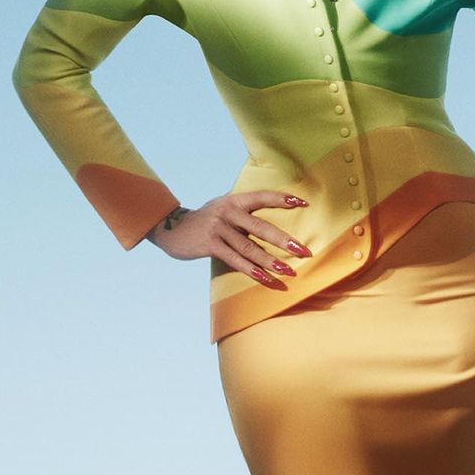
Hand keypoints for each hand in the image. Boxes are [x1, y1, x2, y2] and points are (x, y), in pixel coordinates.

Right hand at [147, 191, 311, 289]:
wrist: (171, 228)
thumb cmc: (205, 220)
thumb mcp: (223, 207)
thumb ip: (243, 211)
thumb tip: (272, 221)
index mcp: (235, 199)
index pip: (263, 196)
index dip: (283, 199)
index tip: (303, 203)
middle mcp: (228, 211)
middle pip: (261, 227)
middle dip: (284, 241)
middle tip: (304, 252)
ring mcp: (219, 228)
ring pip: (250, 247)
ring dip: (270, 261)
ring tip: (288, 271)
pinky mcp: (210, 245)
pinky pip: (235, 260)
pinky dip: (252, 270)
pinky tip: (266, 278)